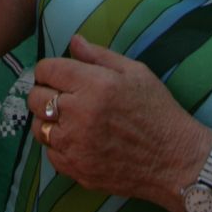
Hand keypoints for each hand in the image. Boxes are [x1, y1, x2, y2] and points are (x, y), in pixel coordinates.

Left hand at [27, 35, 206, 210]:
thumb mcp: (134, 72)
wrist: (174, 160)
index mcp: (93, 85)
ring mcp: (76, 146)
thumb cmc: (157, 111)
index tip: (57, 74)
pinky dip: (57, 145)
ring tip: (68, 118)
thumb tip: (74, 41)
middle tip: (61, 95)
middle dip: (44, 91)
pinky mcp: (77, 170)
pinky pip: (50, 153)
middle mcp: (79, 115)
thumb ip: (99, 55)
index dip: (49, 69)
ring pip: (39, 127)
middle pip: (36, 98)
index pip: (46, 70)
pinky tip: (76, 139)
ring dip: (48, 119)